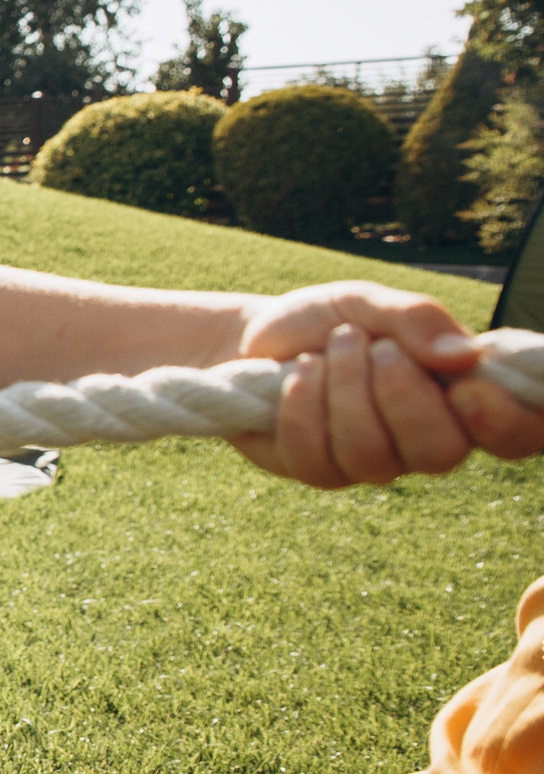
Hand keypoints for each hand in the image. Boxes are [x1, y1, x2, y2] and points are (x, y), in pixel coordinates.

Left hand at [228, 282, 543, 485]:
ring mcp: (373, 461)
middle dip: (402, 395)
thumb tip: (465, 355)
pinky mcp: (319, 470)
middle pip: (441, 452)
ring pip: (372, 455)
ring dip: (345, 390)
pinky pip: (317, 458)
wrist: (255, 336)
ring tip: (328, 349)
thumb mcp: (371, 303)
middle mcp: (426, 438)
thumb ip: (418, 319)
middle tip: (376, 347)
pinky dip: (302, 405)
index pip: (519, 433)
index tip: (469, 389)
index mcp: (462, 395)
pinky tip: (296, 374)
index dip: (507, 423)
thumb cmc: (328, 320)